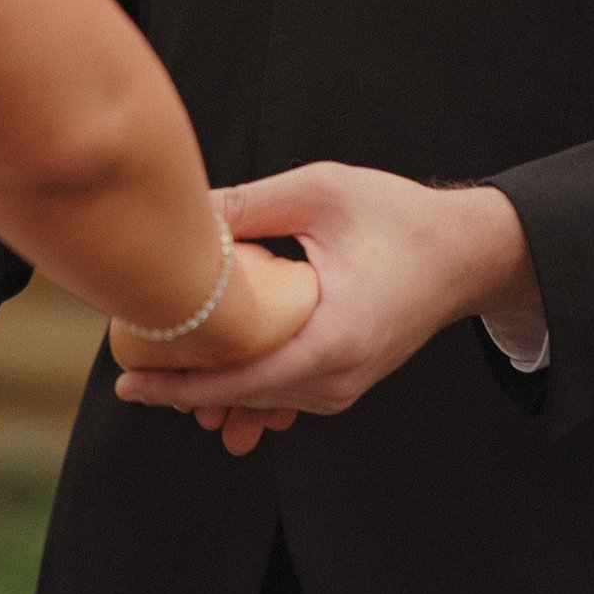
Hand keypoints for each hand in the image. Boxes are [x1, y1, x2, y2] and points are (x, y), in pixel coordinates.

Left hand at [113, 165, 541, 456]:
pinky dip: (245, 385)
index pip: (239, 381)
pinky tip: (210, 373)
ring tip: (160, 372)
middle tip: (131, 365)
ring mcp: (343, 388)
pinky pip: (283, 393)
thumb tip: (183, 212)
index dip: (178, 387)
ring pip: (261, 400)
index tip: (127, 384)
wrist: (466, 254)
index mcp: (331, 340)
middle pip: (244, 398)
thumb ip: (250, 205)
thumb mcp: (321, 193)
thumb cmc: (399, 219)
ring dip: (213, 389)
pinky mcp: (344, 382)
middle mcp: (338, 379)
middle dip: (185, 388)